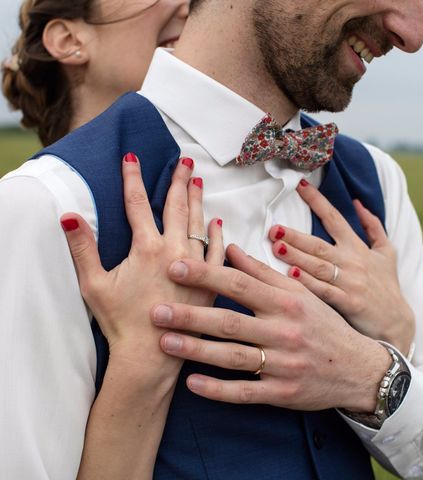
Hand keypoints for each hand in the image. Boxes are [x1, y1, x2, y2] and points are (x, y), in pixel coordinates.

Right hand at [60, 154, 223, 372]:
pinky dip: (217, 235)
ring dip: (198, 201)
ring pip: (199, 223)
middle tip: (185, 161)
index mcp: (146, 248)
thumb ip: (82, 248)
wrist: (151, 355)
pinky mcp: (212, 282)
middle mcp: (175, 250)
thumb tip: (69, 215)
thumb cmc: (121, 322)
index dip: (133, 177)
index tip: (132, 156)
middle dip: (179, 180)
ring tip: (199, 181)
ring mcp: (197, 265)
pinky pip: (218, 252)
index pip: (137, 203)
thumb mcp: (93, 285)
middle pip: (176, 206)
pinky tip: (217, 223)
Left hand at [151, 244, 391, 412]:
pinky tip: (192, 383)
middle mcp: (284, 331)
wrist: (358, 368)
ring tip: (164, 342)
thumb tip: (229, 249)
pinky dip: (218, 389)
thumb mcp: (301, 293)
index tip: (175, 267)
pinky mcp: (282, 393)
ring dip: (196, 350)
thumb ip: (263, 272)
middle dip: (191, 315)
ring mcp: (283, 364)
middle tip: (156, 311)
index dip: (207, 274)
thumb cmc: (325, 324)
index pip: (240, 284)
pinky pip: (245, 392)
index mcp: (287, 302)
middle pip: (230, 321)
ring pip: (233, 357)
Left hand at [268, 180, 414, 354]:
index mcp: (358, 248)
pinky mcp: (349, 303)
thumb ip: (373, 226)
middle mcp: (353, 262)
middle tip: (274, 228)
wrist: (397, 323)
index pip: (335, 218)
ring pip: (318, 266)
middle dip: (295, 236)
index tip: (300, 185)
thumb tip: (358, 203)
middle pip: (319, 244)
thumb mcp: (387, 252)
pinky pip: (324, 290)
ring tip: (276, 246)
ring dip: (296, 256)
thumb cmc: (387, 286)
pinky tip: (291, 276)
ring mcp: (350, 282)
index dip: (318, 201)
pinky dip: (308, 282)